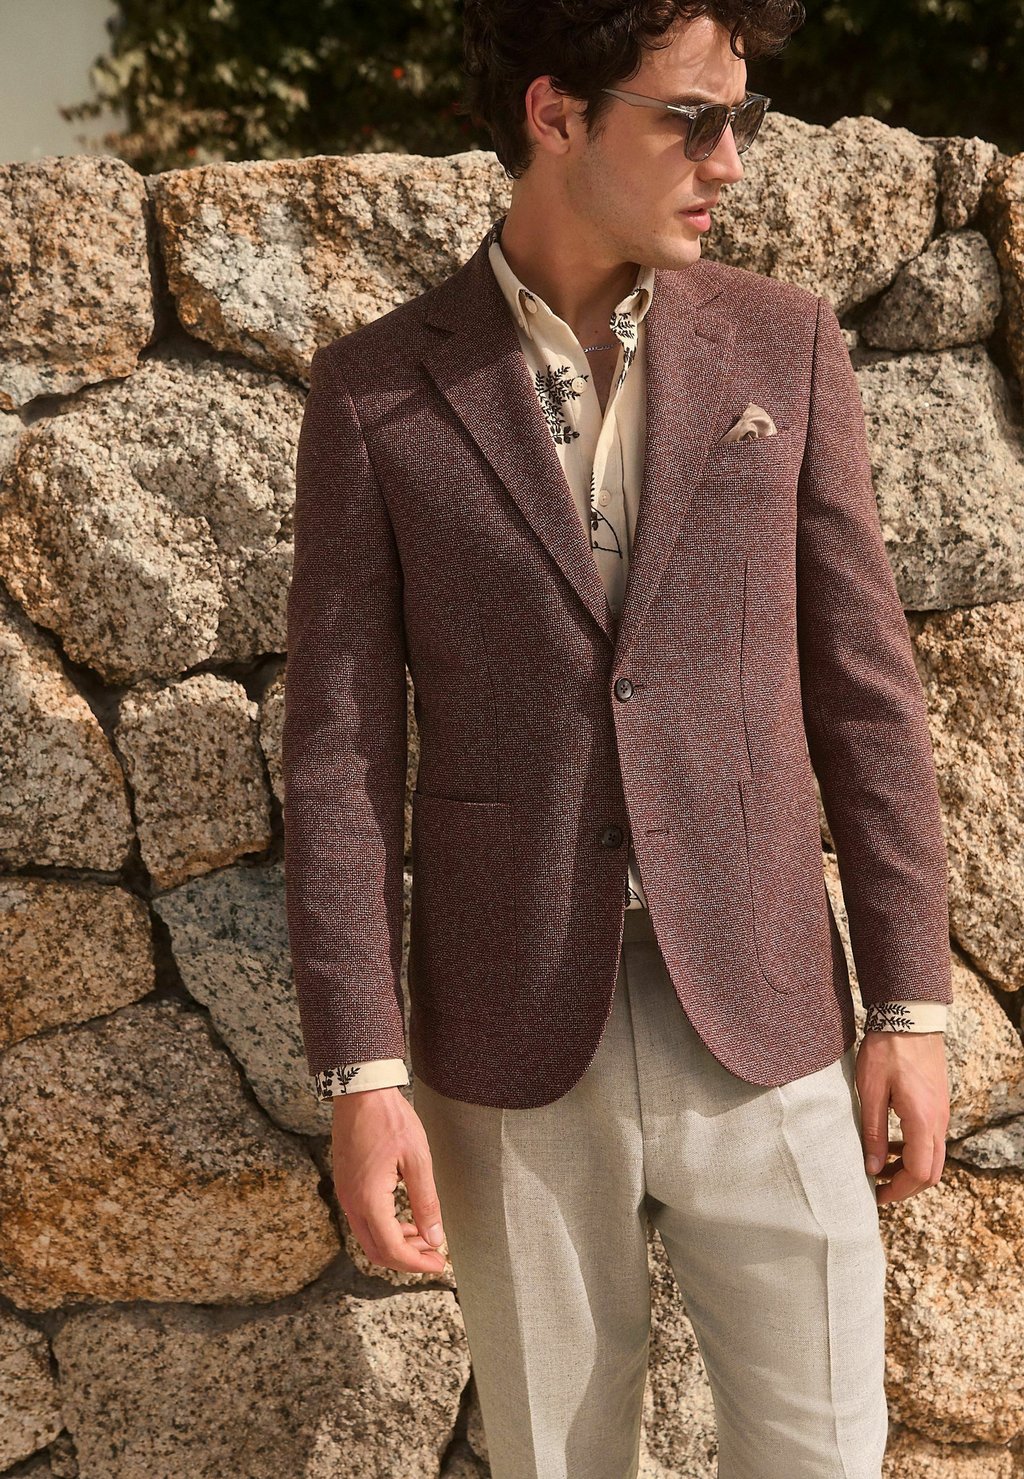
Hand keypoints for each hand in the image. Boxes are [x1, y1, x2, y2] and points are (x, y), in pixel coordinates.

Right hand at [329, 1086, 448, 1273]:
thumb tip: (435, 1238)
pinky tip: (405, 1218)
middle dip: (407, 1259)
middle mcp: (352, 1203)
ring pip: (369, 1237)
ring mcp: (346, 1194)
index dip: (417, 1264)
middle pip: (376, 1251)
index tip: (440, 1263)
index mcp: (369, 1200)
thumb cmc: (390, 1121)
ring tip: (425, 1236)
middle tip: (434, 1255)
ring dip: (396, 1244)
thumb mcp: (417, 1159)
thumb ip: (426, 1202)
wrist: (360, 1092)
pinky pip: (363, 1220)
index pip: (392, 1250)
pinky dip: (385, 1228)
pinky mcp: (346, 1185)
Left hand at [855, 1031, 949, 1205]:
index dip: (898, 1190)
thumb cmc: (887, 1051)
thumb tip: (873, 1169)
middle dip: (905, 1185)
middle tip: (878, 1187)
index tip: (876, 1194)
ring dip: (909, 1168)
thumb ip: (873, 1132)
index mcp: (922, 1121)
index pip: (918, 1173)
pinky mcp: (937, 1106)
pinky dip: (914, 1150)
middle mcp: (938, 1122)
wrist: (910, 1018)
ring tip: (879, 1165)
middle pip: (930, 1172)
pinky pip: (931, 1140)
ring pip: (933, 1157)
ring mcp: (941, 1114)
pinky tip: (891, 1143)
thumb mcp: (871, 1091)